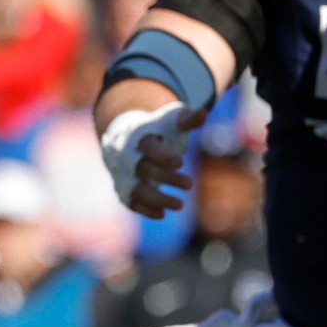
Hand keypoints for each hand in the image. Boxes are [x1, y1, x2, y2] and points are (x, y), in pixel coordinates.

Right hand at [100, 100, 205, 217]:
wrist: (126, 139)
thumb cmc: (156, 130)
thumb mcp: (170, 122)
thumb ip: (187, 120)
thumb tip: (203, 113)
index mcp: (138, 138)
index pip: (148, 147)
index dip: (162, 155)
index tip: (180, 163)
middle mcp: (126, 157)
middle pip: (142, 168)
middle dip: (165, 178)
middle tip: (190, 184)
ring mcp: (122, 174)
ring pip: (135, 189)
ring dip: (156, 198)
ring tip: (180, 205)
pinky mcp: (122, 189)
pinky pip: (129, 201)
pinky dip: (144, 209)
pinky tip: (162, 214)